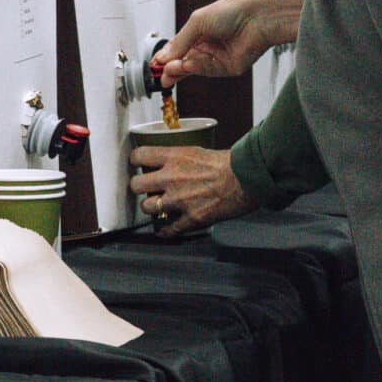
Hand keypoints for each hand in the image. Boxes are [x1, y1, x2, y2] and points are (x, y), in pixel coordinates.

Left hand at [129, 146, 254, 236]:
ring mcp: (179, 200)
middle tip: (144, 187)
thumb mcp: (198, 150)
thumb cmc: (229, 163)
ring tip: (156, 206)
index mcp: (174, 157)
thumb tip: (172, 162)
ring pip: (147, 207)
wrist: (246, 179)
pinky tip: (164, 231)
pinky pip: (169, 229)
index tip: (137, 163)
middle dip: (138, 186)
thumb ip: (180, 158)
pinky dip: (165, 231)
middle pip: (136, 184)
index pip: (139, 155)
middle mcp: (171, 178)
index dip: (135, 160)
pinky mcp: (191, 218)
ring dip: (151, 208)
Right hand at [152, 0, 302, 87]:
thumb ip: (180, 41)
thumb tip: (163, 56)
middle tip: (160, 73)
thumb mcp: (198, 22)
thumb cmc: (232, 11)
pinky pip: (208, 71)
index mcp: (198, 32)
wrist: (257, 18)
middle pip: (183, 62)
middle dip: (170, 68)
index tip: (154, 64)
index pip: (177, 48)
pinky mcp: (227, 68)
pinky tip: (188, 65)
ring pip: (193, 69)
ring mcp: (217, 58)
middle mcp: (207, 46)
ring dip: (180, 69)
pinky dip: (197, 69)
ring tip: (169, 69)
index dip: (165, 57)